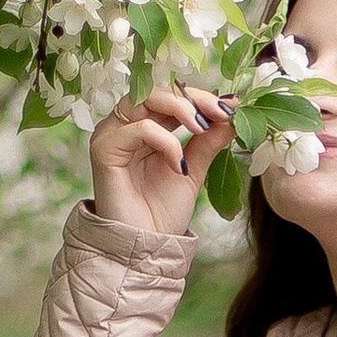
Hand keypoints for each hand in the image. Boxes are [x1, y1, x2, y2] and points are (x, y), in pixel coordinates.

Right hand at [90, 84, 233, 242]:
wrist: (145, 246)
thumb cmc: (162, 212)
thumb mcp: (193, 170)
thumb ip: (208, 141)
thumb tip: (233, 112)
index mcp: (144, 126)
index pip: (170, 95)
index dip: (200, 96)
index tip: (231, 106)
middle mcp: (124, 125)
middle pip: (158, 90)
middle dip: (194, 98)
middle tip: (221, 113)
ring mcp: (111, 134)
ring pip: (145, 99)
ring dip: (181, 109)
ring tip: (203, 129)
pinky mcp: (103, 149)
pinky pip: (139, 129)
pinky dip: (166, 141)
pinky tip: (179, 166)